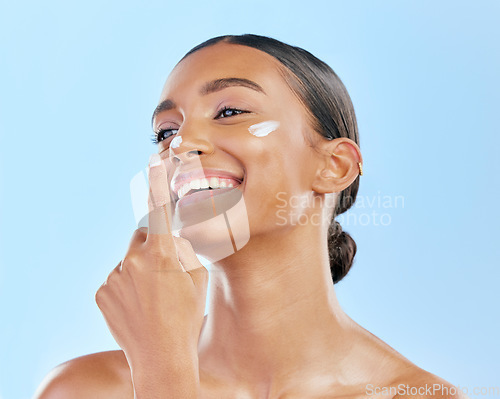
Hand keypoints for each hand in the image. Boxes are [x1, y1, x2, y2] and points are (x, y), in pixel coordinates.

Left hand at [95, 153, 208, 370]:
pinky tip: (140, 305)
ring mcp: (115, 276)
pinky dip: (127, 285)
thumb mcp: (197, 277)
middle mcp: (133, 260)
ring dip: (140, 268)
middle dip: (153, 244)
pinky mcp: (103, 292)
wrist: (163, 357)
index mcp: (161, 253)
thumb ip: (183, 249)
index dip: (156, 182)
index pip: (159, 208)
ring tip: (154, 295)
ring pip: (130, 259)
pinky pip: (117, 277)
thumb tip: (173, 237)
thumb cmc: (187, 316)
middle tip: (165, 269)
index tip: (153, 160)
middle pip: (142, 236)